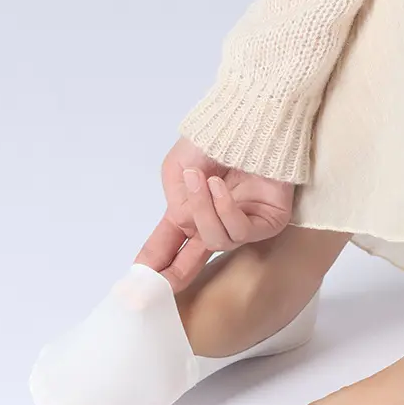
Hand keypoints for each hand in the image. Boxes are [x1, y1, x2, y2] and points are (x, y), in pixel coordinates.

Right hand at [136, 137, 294, 291]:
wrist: (251, 119)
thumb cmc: (217, 136)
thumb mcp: (179, 167)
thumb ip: (177, 203)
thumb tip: (184, 226)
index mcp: (192, 208)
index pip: (169, 242)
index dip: (153, 262)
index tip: (136, 282)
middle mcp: (216, 220)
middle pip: (193, 260)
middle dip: (176, 274)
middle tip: (160, 285)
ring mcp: (242, 224)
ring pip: (215, 241)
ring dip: (203, 211)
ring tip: (203, 179)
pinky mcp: (267, 223)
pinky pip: (239, 231)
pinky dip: (225, 209)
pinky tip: (219, 186)